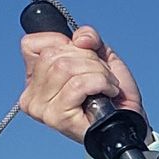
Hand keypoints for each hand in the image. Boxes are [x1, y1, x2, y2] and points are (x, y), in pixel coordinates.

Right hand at [18, 22, 146, 144]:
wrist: (128, 120)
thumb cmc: (111, 93)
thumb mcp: (100, 54)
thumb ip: (88, 38)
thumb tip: (80, 39)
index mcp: (33, 78)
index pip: (31, 44)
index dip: (64, 43)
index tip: (83, 59)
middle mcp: (30, 94)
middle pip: (54, 55)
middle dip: (88, 59)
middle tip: (103, 74)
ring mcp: (41, 108)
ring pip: (65, 68)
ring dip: (97, 71)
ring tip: (107, 84)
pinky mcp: (57, 118)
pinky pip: (78, 84)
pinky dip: (100, 82)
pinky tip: (108, 92)